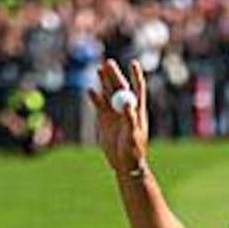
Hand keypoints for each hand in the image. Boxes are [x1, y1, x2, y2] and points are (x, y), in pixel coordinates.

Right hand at [88, 60, 148, 174]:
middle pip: (119, 87)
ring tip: (99, 69)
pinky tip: (90, 91)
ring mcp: (114, 113)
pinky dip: (94, 97)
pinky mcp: (104, 119)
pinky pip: (98, 104)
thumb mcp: (132, 135)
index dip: (135, 75)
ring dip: (104, 81)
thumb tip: (127, 102)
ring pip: (108, 93)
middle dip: (114, 74)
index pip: (138, 88)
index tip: (133, 63)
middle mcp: (126, 109)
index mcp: (138, 111)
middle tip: (108, 62)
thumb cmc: (133, 152)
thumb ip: (130, 118)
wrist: (123, 164)